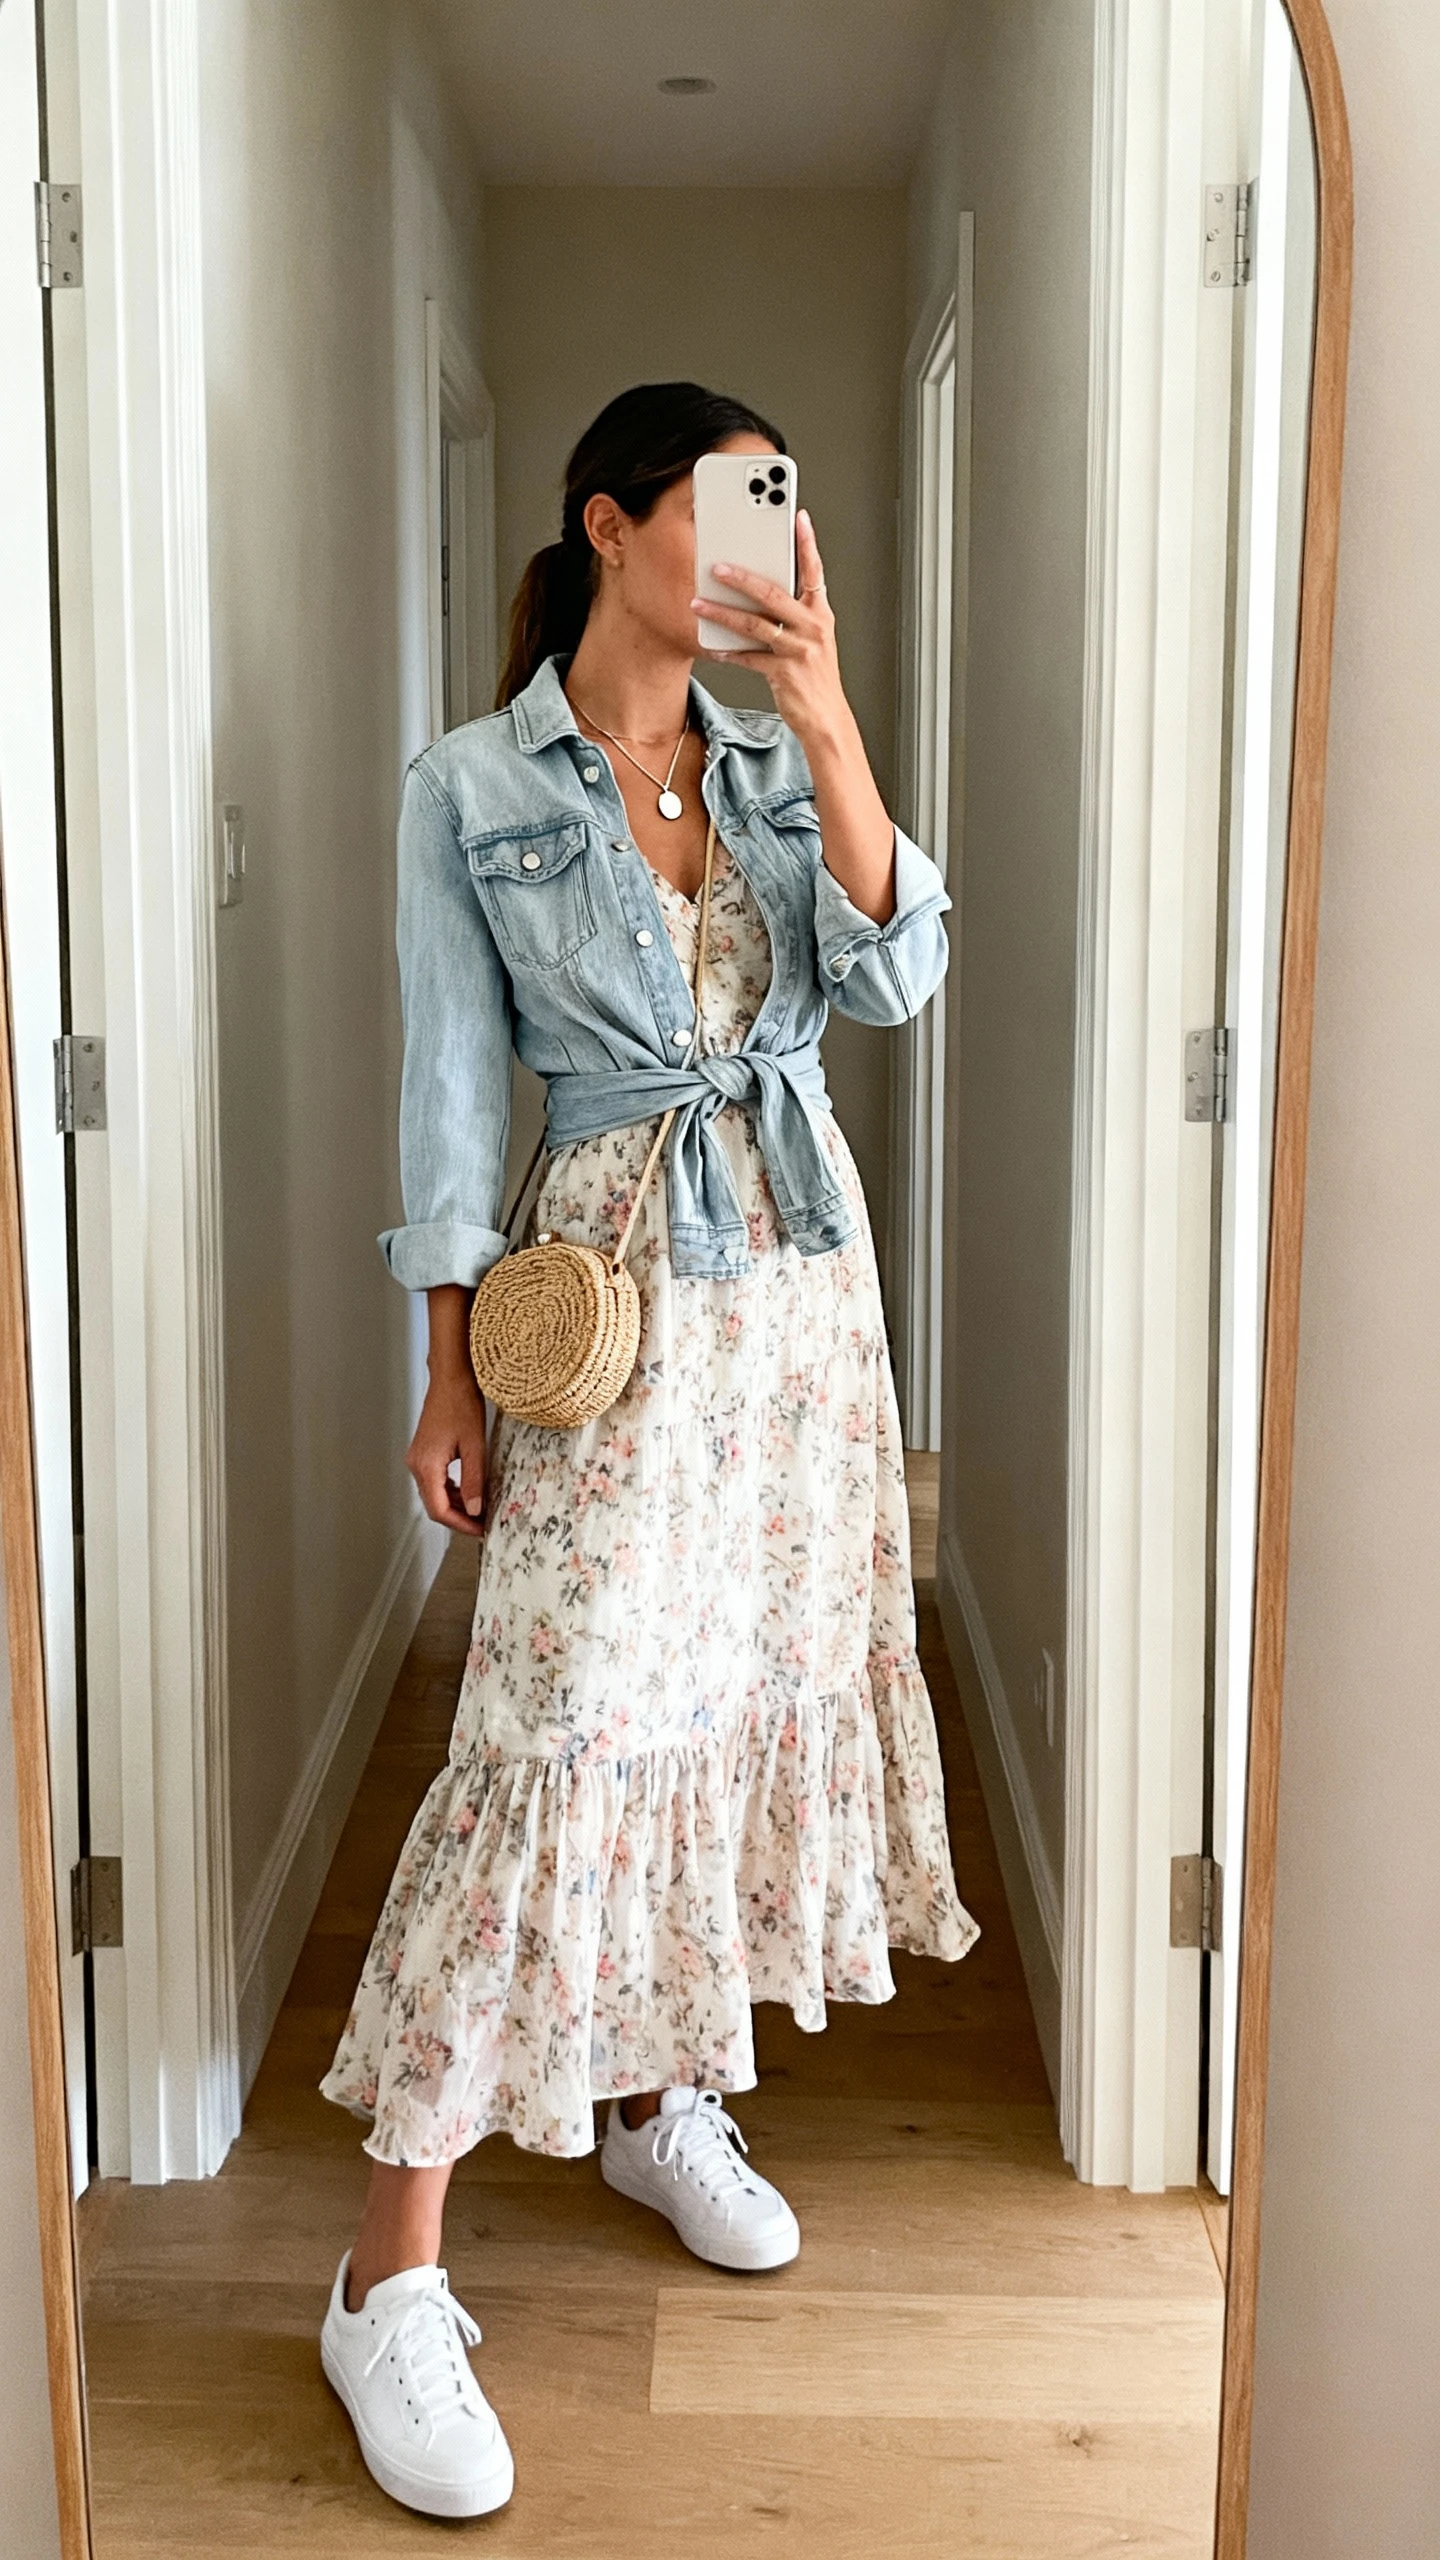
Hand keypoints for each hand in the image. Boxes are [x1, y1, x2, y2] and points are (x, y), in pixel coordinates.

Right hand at [407, 1367, 487, 1537]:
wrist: (451, 1379)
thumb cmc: (462, 1405)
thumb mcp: (474, 1446)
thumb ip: (474, 1481)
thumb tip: (476, 1510)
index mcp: (426, 1466)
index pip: (439, 1510)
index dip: (461, 1524)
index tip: (480, 1529)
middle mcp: (416, 1465)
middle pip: (434, 1505)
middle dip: (459, 1517)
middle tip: (483, 1523)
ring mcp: (417, 1459)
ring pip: (434, 1494)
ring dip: (456, 1505)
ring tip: (480, 1509)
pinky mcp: (423, 1454)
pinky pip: (435, 1481)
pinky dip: (451, 1491)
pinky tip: (470, 1491)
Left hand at [691, 509, 850, 749]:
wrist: (826, 718)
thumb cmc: (815, 676)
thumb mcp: (813, 639)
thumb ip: (793, 613)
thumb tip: (757, 590)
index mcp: (820, 614)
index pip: (814, 571)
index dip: (806, 543)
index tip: (797, 517)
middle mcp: (812, 628)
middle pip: (774, 594)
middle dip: (742, 577)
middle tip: (717, 565)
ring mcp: (799, 650)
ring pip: (755, 624)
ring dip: (722, 612)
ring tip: (699, 603)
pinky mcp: (784, 673)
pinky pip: (748, 657)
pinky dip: (728, 652)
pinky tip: (711, 645)